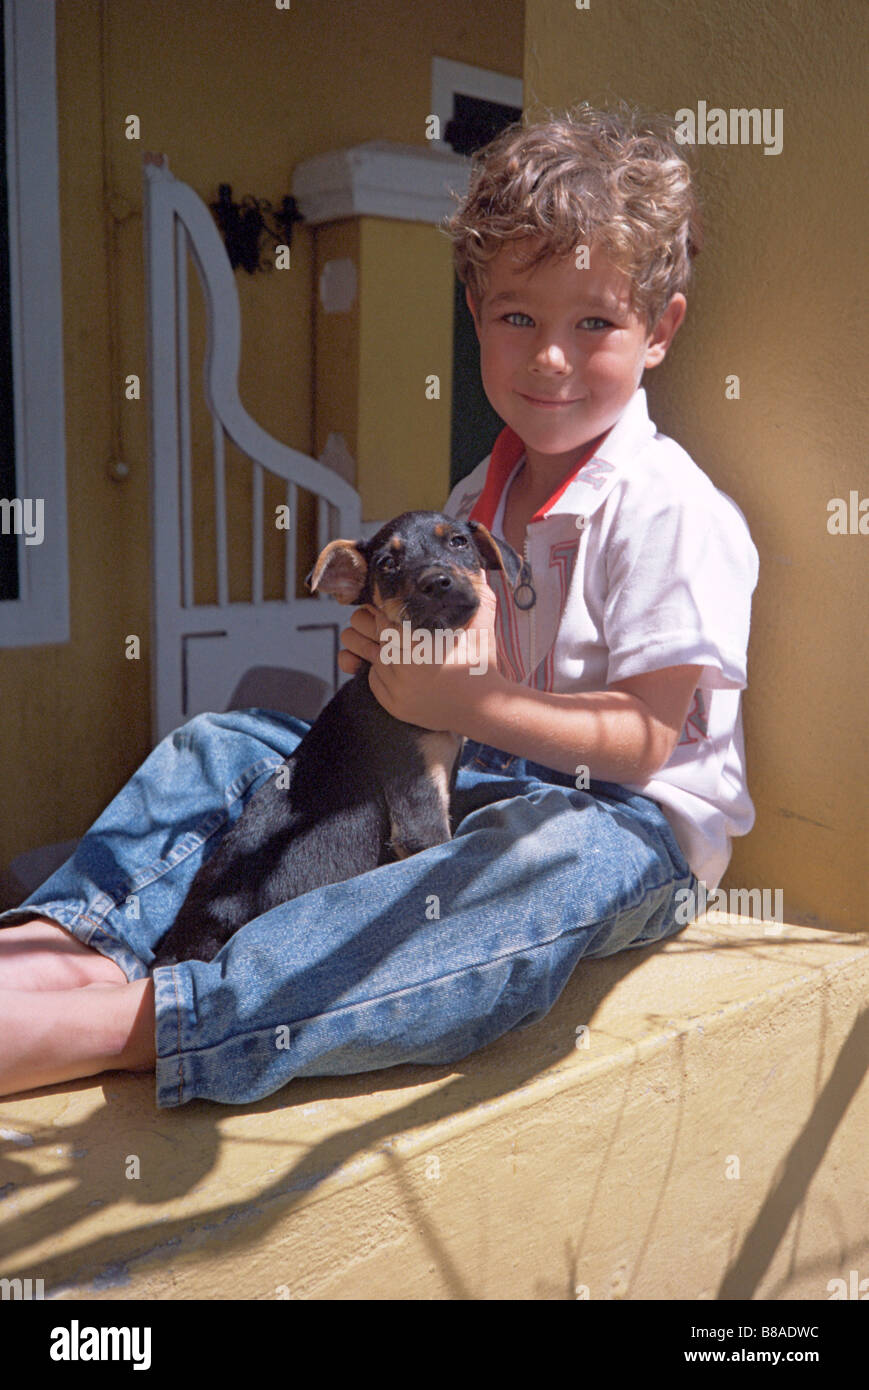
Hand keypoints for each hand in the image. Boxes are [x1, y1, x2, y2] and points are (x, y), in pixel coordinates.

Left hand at [337, 580, 503, 729]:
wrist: (482, 709)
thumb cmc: (481, 664)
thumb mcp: (481, 626)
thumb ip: (478, 594)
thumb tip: (479, 566)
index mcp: (416, 640)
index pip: (379, 613)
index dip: (382, 606)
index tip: (391, 606)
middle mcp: (400, 663)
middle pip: (363, 631)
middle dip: (368, 623)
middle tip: (382, 622)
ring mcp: (394, 686)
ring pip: (365, 655)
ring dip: (372, 647)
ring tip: (386, 643)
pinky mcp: (392, 703)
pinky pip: (372, 679)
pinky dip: (379, 671)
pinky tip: (395, 666)